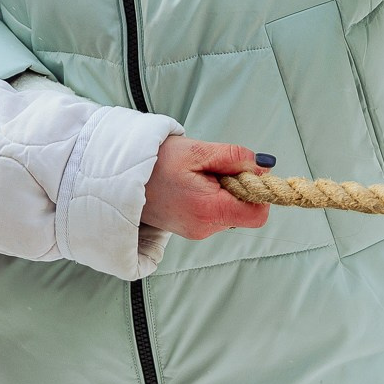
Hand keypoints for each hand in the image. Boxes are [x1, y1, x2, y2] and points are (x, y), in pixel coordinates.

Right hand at [140, 137, 270, 239]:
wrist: (119, 177)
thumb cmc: (157, 162)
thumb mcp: (198, 151)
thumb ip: (234, 157)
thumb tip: (263, 167)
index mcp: (210, 210)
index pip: (258, 214)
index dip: (259, 192)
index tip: (245, 173)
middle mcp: (205, 228)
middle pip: (244, 212)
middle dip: (237, 188)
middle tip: (212, 169)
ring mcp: (196, 232)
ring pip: (229, 212)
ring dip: (222, 193)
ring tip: (195, 176)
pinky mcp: (188, 229)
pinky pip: (213, 215)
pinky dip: (210, 199)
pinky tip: (189, 186)